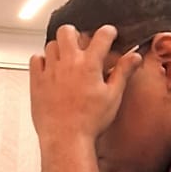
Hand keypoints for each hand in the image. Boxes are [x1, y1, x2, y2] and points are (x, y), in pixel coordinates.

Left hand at [29, 24, 141, 145]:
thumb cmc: (89, 123)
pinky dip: (41, 62)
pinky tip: (49, 70)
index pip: (102, 35)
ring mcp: (50, 72)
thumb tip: (135, 57)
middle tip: (80, 46)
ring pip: (51, 45)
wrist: (66, 140)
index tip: (109, 36)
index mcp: (89, 64)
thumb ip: (123, 72)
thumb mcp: (113, 97)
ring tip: (66, 60)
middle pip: (67, 31)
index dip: (108, 32)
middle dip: (76, 34)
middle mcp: (68, 63)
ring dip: (59, 49)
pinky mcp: (36, 83)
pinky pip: (35, 60)